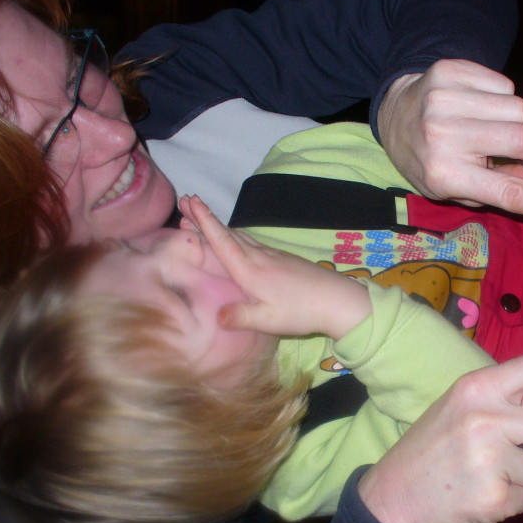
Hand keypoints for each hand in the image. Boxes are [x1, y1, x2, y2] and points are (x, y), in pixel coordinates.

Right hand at [179, 195, 370, 339]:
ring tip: (201, 217)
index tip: (190, 202)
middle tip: (185, 201)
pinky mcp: (282, 259)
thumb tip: (217, 316)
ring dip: (219, 226)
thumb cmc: (301, 311)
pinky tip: (234, 238)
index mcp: (250, 270)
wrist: (337, 299)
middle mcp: (259, 257)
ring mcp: (272, 255)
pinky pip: (251, 242)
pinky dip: (235, 236)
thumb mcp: (268, 320)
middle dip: (205, 217)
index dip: (204, 222)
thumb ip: (241, 317)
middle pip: (227, 233)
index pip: (222, 241)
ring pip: (240, 236)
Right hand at [357, 324, 522, 522]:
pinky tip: (480, 494)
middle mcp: (486, 417)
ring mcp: (489, 458)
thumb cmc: (435, 446)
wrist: (392, 496)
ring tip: (485, 473)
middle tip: (513, 450)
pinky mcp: (493, 497)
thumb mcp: (464, 407)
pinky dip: (511, 501)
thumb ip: (515, 396)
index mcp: (479, 387)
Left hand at [377, 59, 522, 225]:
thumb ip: (504, 189)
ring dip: (515, 121)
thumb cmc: (434, 161)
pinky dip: (501, 98)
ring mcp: (444, 100)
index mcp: (446, 175)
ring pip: (518, 108)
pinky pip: (505, 84)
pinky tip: (480, 107)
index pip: (509, 193)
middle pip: (522, 140)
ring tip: (491, 127)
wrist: (396, 117)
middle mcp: (442, 137)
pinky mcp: (449, 72)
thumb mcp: (460, 189)